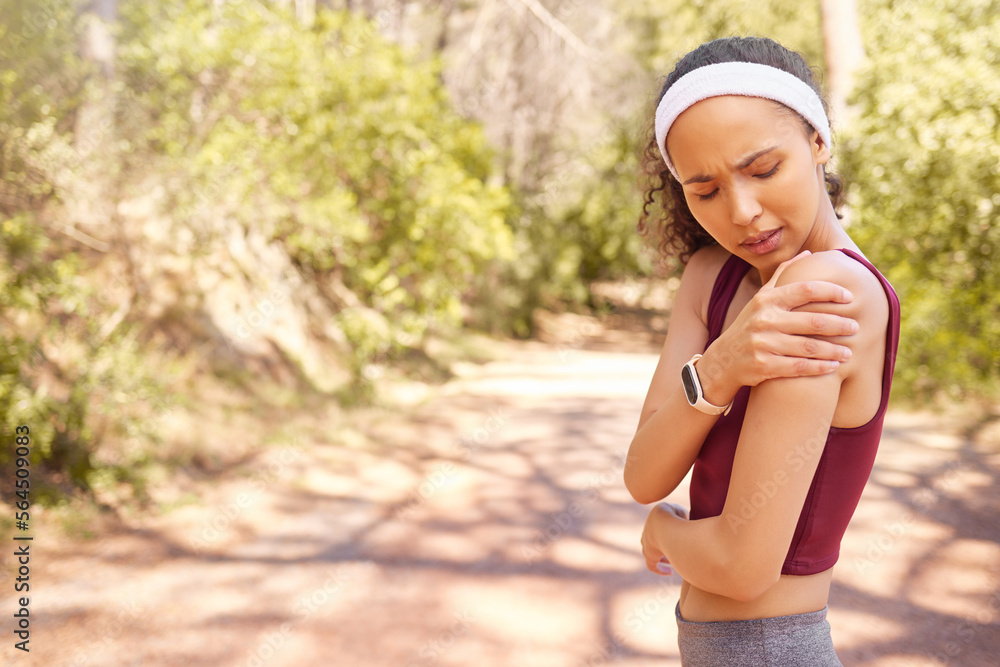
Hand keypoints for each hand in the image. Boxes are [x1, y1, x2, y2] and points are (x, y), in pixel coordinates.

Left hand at [641, 502, 687, 575]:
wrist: (662, 522)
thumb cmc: (673, 516)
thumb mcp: (680, 513)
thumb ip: (683, 517)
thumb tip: (686, 522)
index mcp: (653, 524)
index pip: (657, 530)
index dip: (668, 534)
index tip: (676, 538)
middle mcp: (647, 536)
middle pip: (653, 543)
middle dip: (664, 547)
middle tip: (675, 552)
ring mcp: (647, 546)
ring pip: (653, 555)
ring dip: (664, 558)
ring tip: (676, 562)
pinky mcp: (649, 557)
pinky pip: (652, 566)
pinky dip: (660, 570)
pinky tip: (670, 572)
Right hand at [697, 251, 857, 402]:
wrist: (722, 360)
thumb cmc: (749, 326)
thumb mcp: (761, 299)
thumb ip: (783, 276)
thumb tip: (808, 253)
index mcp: (767, 299)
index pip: (806, 290)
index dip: (831, 292)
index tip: (850, 297)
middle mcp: (764, 319)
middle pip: (813, 320)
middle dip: (840, 324)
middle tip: (856, 326)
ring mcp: (763, 343)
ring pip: (810, 347)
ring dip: (834, 350)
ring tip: (850, 351)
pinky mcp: (764, 366)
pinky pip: (799, 367)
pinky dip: (820, 368)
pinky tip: (834, 367)